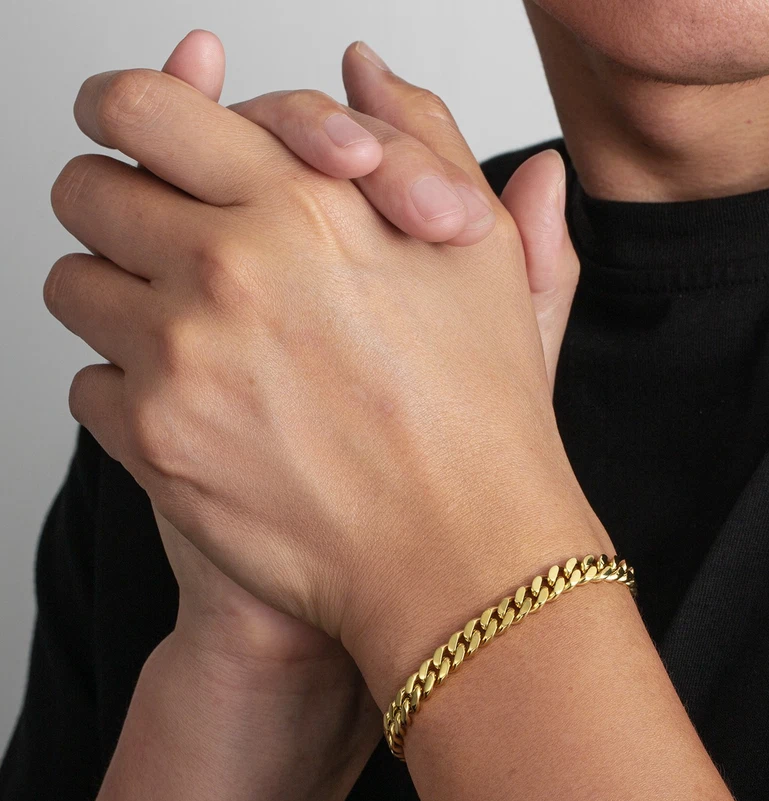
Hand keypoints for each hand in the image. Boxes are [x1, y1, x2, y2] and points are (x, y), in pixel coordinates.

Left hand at [46, 47, 611, 704]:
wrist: (458, 554)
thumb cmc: (483, 415)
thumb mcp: (483, 258)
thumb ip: (425, 141)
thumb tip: (366, 67)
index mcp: (303, 205)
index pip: (142, 107)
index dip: (126, 113)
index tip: (138, 138)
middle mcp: (226, 271)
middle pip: (86, 191)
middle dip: (118, 208)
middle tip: (164, 241)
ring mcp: (180, 361)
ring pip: (74, 288)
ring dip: (119, 300)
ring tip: (193, 335)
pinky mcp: (154, 445)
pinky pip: (89, 385)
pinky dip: (132, 390)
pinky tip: (206, 411)